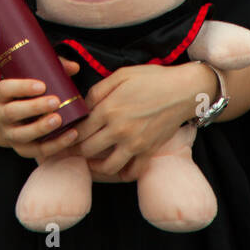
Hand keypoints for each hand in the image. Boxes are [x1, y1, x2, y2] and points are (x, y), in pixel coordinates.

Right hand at [0, 56, 82, 159]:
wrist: (7, 123)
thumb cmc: (23, 96)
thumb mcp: (27, 81)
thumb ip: (50, 70)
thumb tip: (74, 67)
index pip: (5, 89)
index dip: (22, 87)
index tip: (42, 86)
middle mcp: (0, 116)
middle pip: (12, 112)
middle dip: (34, 107)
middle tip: (55, 101)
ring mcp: (9, 134)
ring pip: (21, 134)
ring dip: (41, 127)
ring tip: (59, 119)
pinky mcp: (22, 150)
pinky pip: (37, 150)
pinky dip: (55, 144)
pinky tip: (71, 134)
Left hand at [70, 63, 207, 178]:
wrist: (182, 90)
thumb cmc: (151, 79)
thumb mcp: (120, 75)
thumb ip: (98, 91)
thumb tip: (82, 106)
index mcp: (109, 109)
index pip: (79, 130)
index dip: (69, 134)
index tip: (66, 135)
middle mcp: (119, 130)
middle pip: (88, 150)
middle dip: (78, 150)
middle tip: (75, 147)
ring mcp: (135, 144)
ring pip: (107, 167)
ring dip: (96, 166)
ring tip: (92, 160)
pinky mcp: (149, 152)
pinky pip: (131, 172)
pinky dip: (122, 173)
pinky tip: (117, 165)